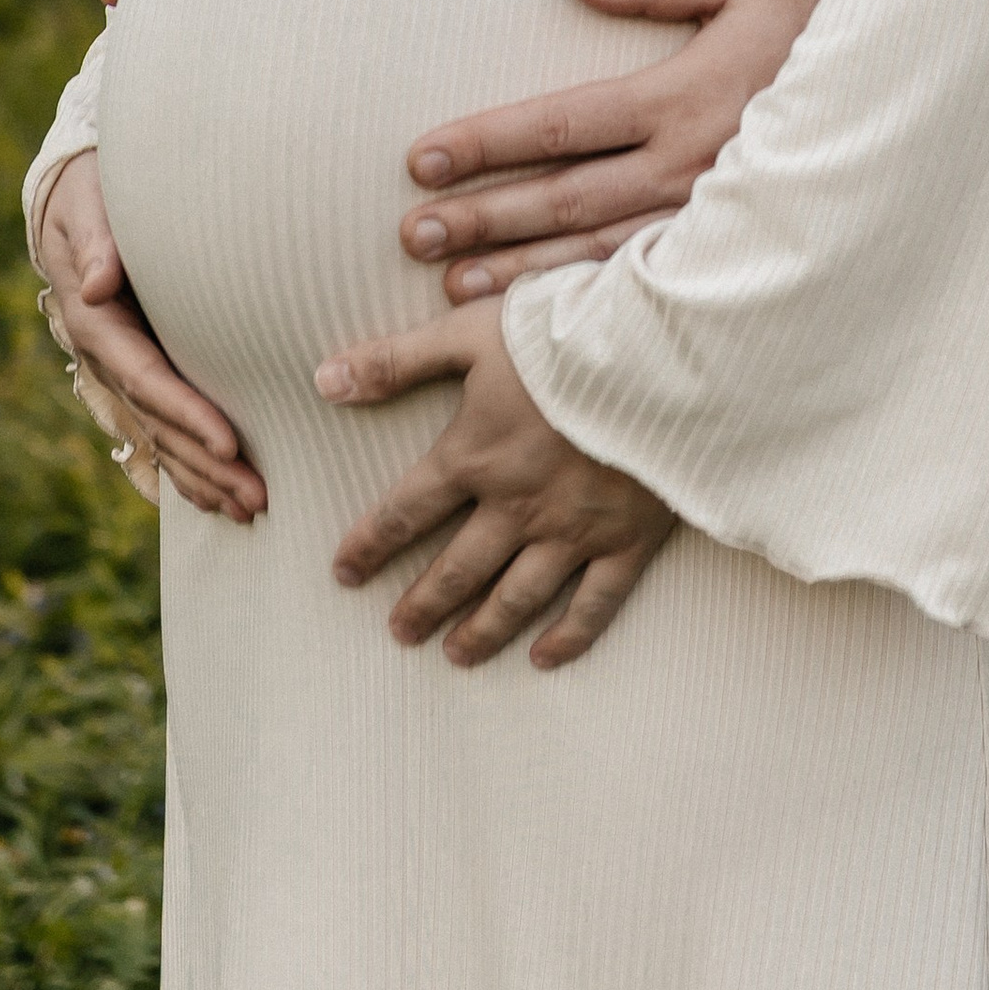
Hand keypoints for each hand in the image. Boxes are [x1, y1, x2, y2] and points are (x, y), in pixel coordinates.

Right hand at [37, 151, 265, 521]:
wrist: (76, 197)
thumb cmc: (92, 191)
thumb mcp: (87, 204)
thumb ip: (96, 240)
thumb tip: (96, 283)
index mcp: (96, 321)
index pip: (146, 377)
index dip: (186, 413)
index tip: (228, 444)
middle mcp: (106, 358)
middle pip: (159, 423)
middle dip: (206, 464)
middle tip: (257, 498)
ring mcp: (121, 371)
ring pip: (162, 437)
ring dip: (204, 477)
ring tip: (251, 510)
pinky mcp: (139, 371)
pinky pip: (163, 428)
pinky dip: (189, 465)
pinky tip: (220, 496)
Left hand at [320, 299, 674, 668]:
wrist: (665, 356)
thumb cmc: (567, 332)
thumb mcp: (472, 332)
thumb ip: (398, 359)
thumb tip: (323, 381)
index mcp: (475, 456)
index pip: (405, 511)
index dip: (370, 544)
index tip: (344, 572)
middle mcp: (517, 506)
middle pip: (457, 568)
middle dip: (422, 603)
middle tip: (398, 632)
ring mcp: (573, 530)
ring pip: (515, 596)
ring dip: (480, 630)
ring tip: (453, 654)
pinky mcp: (627, 540)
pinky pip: (594, 604)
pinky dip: (568, 636)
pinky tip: (544, 657)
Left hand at [399, 0, 830, 301]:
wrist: (908, 103)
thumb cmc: (822, 29)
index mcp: (681, 98)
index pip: (562, 122)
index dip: (488, 140)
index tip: (424, 156)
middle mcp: (686, 169)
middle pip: (562, 197)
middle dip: (482, 215)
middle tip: (411, 232)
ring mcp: (705, 223)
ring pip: (594, 254)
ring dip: (517, 268)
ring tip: (451, 281)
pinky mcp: (727, 257)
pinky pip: (643, 288)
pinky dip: (584, 304)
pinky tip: (540, 320)